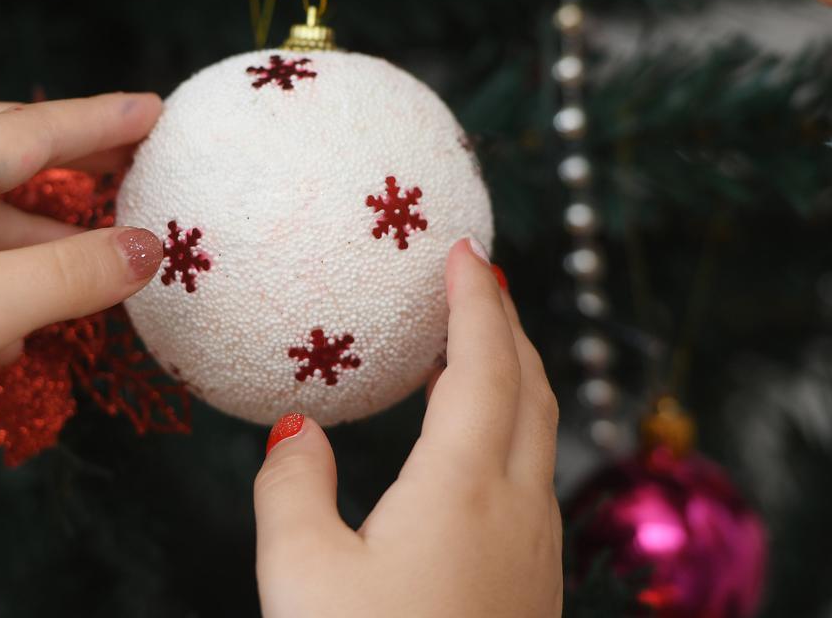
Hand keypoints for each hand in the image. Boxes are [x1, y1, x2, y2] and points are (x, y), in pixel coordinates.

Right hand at [252, 240, 561, 617]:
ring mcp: (537, 555)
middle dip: (505, 325)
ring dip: (513, 378)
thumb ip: (292, 490)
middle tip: (474, 280)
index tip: (462, 247)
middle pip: (531, 390)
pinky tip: (472, 448)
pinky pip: (534, 481)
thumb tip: (299, 431)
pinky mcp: (535, 592)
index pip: (484, 365)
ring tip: (468, 350)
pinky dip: (511, 430)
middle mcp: (518, 512)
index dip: (475, 299)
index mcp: (462, 489)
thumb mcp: (301, 577)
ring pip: (539, 438)